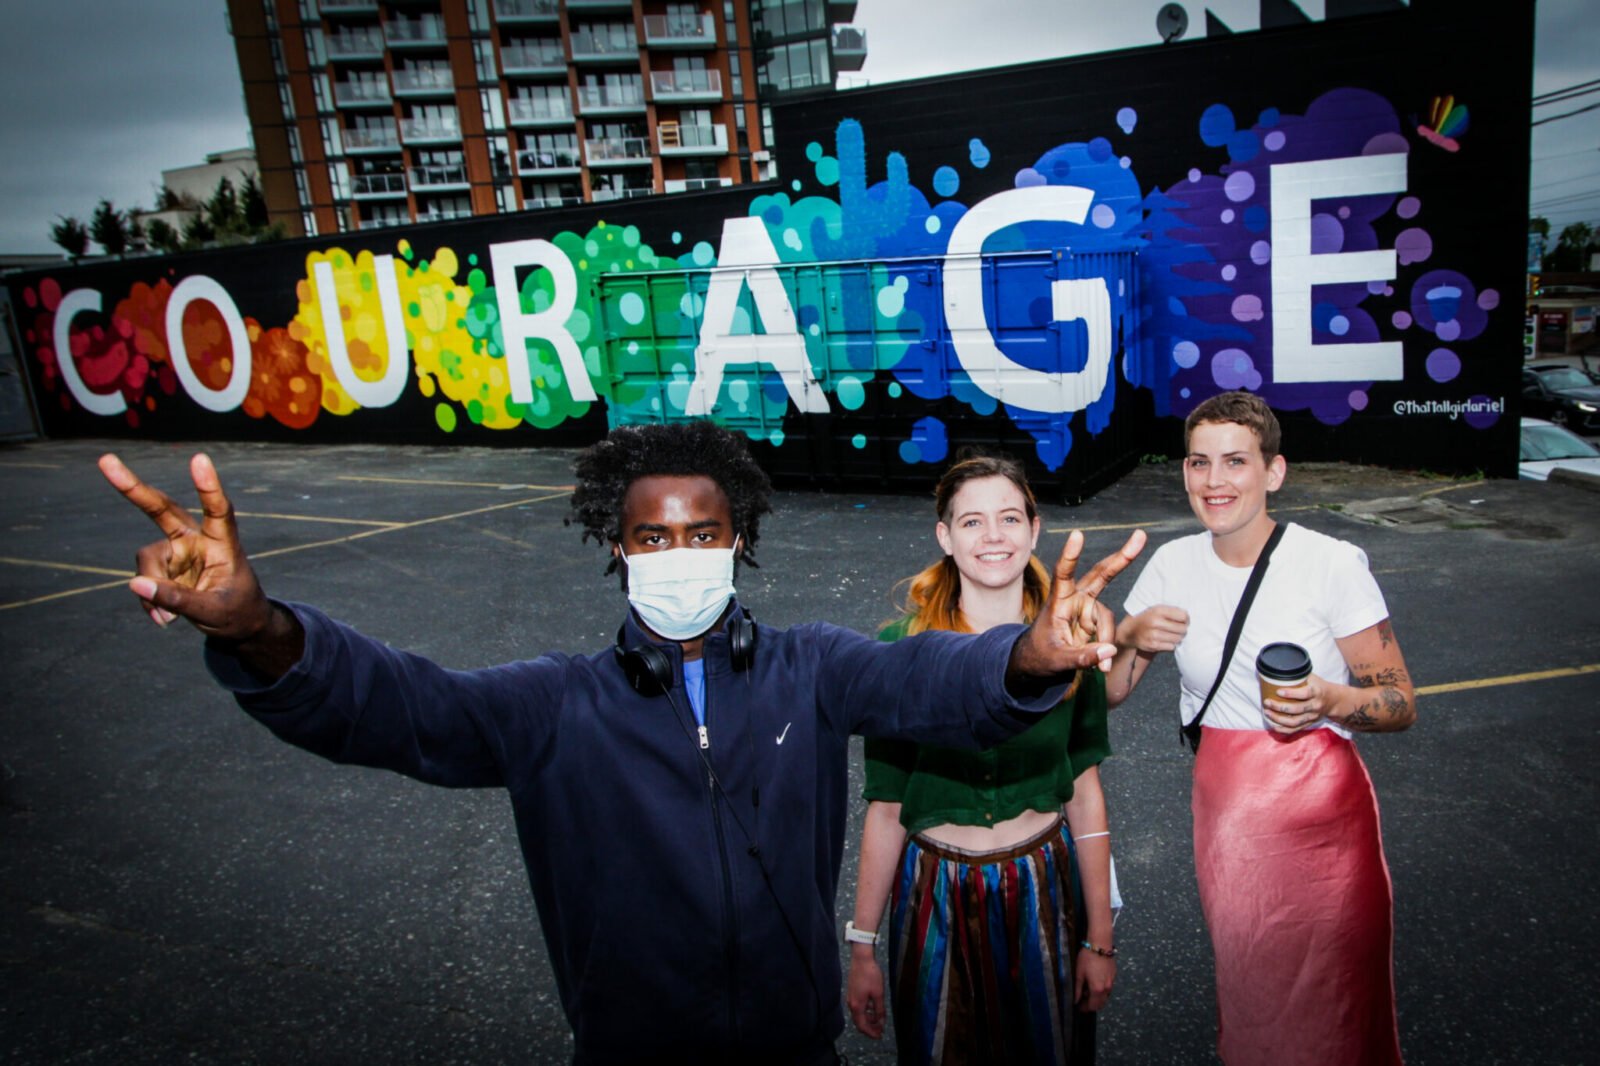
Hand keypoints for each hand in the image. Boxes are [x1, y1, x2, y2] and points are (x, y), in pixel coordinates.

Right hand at [98, 452, 274, 640]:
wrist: (238, 625)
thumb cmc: (237, 613)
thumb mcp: (212, 612)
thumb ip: (177, 599)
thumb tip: (134, 583)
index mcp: (223, 543)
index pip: (218, 510)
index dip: (208, 486)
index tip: (199, 459)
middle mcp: (197, 539)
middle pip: (162, 509)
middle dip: (133, 488)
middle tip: (105, 461)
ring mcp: (177, 551)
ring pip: (147, 559)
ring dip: (151, 590)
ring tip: (168, 618)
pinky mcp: (163, 566)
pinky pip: (143, 579)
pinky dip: (149, 599)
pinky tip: (164, 618)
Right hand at [846, 950, 887, 1038]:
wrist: (861, 959)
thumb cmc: (871, 975)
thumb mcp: (878, 994)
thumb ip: (879, 1010)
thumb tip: (881, 1022)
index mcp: (857, 1006)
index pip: (862, 1026)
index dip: (871, 1033)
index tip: (880, 1036)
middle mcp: (851, 1004)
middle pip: (859, 1022)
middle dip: (870, 1028)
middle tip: (880, 1030)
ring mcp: (850, 998)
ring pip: (859, 1014)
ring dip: (868, 1019)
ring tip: (879, 1020)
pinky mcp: (852, 992)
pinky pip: (858, 1007)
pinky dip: (865, 1011)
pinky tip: (873, 1008)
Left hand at [1012, 529, 1146, 676]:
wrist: (1039, 664)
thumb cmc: (1040, 657)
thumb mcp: (1057, 660)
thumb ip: (1082, 657)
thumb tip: (1109, 651)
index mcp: (1058, 600)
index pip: (1063, 573)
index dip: (1070, 555)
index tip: (1077, 535)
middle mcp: (1075, 599)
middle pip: (1101, 575)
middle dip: (1121, 558)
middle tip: (1141, 536)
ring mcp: (1086, 609)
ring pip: (1106, 617)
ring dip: (1106, 639)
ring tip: (1100, 667)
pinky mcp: (1094, 621)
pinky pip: (1108, 630)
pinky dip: (1106, 646)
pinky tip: (1101, 666)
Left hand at [1075, 948, 1115, 1011]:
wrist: (1100, 945)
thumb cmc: (1087, 958)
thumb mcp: (1079, 974)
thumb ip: (1078, 989)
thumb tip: (1075, 1000)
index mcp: (1097, 989)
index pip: (1092, 1006)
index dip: (1085, 1008)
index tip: (1079, 1007)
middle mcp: (1106, 989)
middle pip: (1100, 1004)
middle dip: (1091, 1005)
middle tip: (1082, 1001)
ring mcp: (1111, 983)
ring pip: (1105, 997)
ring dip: (1097, 998)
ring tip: (1087, 990)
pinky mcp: (1113, 977)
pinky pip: (1108, 989)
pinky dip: (1101, 991)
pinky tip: (1094, 983)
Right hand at [1116, 605, 1187, 652]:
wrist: (1130, 631)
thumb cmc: (1149, 619)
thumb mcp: (1157, 609)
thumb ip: (1172, 612)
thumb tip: (1189, 620)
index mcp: (1158, 610)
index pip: (1183, 616)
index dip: (1186, 619)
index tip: (1184, 620)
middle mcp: (1155, 622)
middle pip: (1182, 629)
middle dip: (1183, 629)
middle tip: (1179, 629)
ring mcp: (1153, 635)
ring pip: (1178, 639)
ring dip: (1178, 638)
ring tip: (1172, 634)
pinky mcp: (1152, 645)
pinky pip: (1171, 647)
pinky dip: (1171, 644)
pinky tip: (1166, 640)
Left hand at [1262, 674, 1334, 733]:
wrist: (1334, 700)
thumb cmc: (1318, 686)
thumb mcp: (1312, 677)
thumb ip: (1298, 675)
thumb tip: (1277, 669)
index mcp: (1317, 692)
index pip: (1304, 694)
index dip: (1291, 694)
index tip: (1278, 691)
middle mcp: (1315, 705)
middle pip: (1297, 709)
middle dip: (1279, 707)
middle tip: (1267, 702)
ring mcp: (1313, 716)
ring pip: (1295, 721)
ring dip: (1279, 719)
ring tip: (1267, 712)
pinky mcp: (1310, 723)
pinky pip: (1296, 729)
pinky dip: (1284, 729)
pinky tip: (1274, 726)